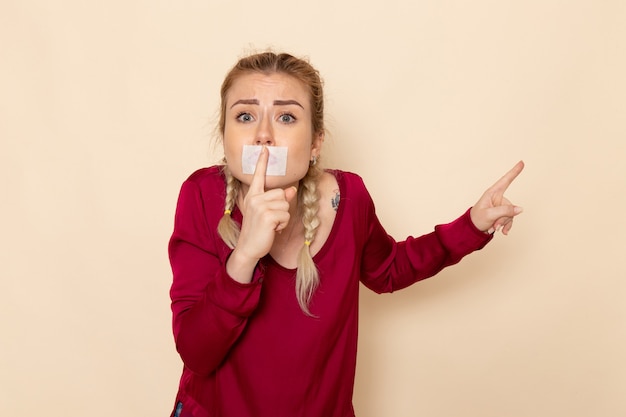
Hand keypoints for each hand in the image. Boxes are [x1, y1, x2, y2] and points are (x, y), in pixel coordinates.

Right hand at [234, 146, 297, 261]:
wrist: (248, 248)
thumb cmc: (258, 230)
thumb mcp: (267, 213)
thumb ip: (278, 200)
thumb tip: (292, 189)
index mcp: (253, 196)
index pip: (258, 176)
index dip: (263, 162)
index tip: (266, 149)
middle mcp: (254, 198)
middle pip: (282, 193)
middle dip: (282, 208)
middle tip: (271, 220)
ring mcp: (260, 206)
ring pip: (286, 204)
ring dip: (283, 217)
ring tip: (272, 225)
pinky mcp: (266, 216)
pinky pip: (285, 215)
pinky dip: (283, 224)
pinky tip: (273, 230)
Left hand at [470, 161, 523, 234]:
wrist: (472, 230)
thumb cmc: (476, 219)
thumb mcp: (490, 215)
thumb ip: (505, 211)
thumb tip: (520, 209)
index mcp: (492, 193)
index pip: (505, 180)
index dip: (514, 171)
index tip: (521, 162)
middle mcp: (498, 198)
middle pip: (511, 205)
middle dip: (504, 217)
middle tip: (494, 225)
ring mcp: (501, 206)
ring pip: (511, 214)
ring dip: (503, 223)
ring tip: (493, 228)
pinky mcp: (502, 213)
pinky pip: (511, 219)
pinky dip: (506, 226)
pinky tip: (502, 232)